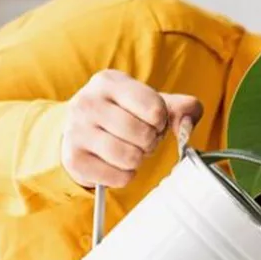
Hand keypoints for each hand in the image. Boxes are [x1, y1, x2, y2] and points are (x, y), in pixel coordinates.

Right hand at [61, 69, 202, 187]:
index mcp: (109, 82)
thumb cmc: (125, 115)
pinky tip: (117, 164)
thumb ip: (183, 108)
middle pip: (143, 134)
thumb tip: (186, 125)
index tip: (154, 122)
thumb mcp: (152, 102)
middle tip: (142, 140)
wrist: (82, 132)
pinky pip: (118, 177)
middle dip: (150, 142)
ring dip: (138, 160)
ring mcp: (76, 131)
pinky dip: (125, 176)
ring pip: (129, 157)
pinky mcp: (74, 159)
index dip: (161, 122)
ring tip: (130, 151)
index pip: (155, 108)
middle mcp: (87, 102)